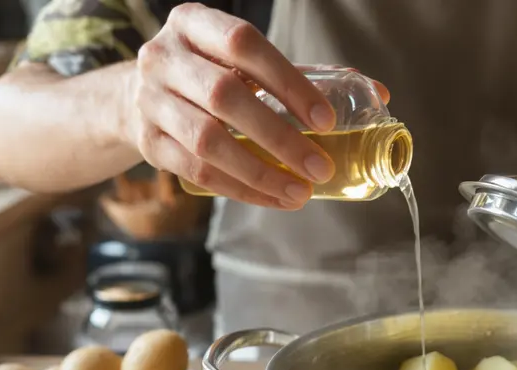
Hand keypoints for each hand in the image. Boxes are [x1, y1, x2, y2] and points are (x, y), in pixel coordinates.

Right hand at [124, 4, 385, 208]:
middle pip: (225, 97)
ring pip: (208, 142)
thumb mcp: (244, 61)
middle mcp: (164, 57)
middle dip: (280, 138)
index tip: (325, 119)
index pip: (244, 45)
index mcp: (194, 24)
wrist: (138, 95)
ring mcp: (149, 101)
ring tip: (301, 192)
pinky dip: (241, 189)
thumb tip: (378, 94)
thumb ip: (303, 75)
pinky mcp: (148, 142)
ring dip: (260, 172)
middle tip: (321, 166)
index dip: (288, 82)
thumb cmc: (210, 74)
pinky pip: (197, 173)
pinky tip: (274, 199)